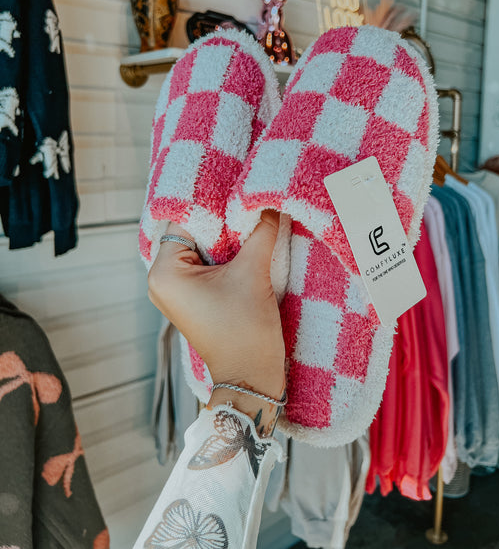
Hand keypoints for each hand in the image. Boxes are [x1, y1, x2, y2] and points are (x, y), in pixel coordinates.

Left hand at [147, 210, 285, 434]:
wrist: (251, 378)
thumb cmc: (245, 331)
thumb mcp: (253, 273)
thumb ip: (261, 230)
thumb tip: (270, 201)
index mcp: (164, 272)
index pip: (184, 220)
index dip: (211, 204)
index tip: (236, 189)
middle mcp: (161, 280)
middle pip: (190, 233)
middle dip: (219, 220)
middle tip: (245, 201)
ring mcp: (174, 292)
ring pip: (199, 248)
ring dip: (224, 237)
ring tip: (249, 219)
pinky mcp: (190, 299)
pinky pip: (203, 264)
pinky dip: (223, 254)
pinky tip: (245, 243)